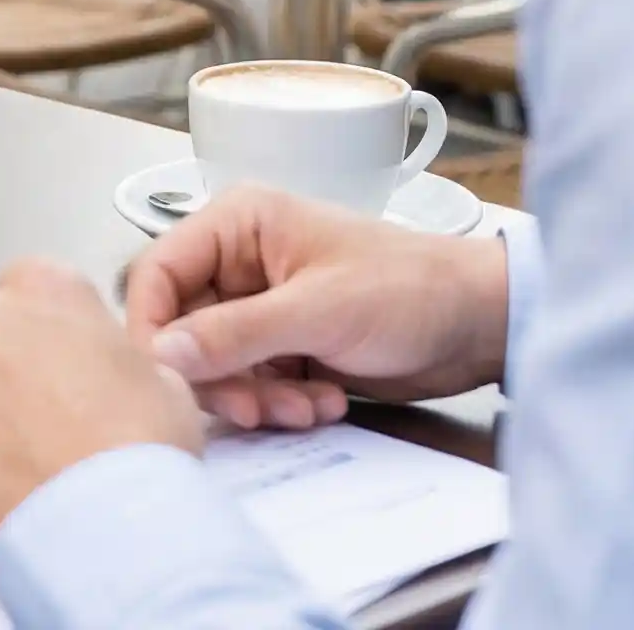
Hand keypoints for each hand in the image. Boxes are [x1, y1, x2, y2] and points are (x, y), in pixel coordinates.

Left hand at [0, 261, 203, 579]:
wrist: (105, 533)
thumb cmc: (142, 449)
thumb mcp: (160, 378)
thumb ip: (114, 357)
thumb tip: (103, 375)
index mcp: (42, 288)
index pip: (35, 291)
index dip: (53, 338)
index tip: (68, 376)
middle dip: (7, 376)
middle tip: (44, 430)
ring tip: (22, 476)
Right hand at [125, 187, 509, 431]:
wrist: (479, 325)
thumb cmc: (408, 289)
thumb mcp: (317, 311)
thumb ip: (235, 333)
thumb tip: (162, 354)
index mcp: (238, 224)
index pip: (159, 272)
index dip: (154, 327)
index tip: (167, 378)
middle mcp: (240, 261)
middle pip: (185, 327)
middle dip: (219, 376)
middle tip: (255, 408)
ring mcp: (262, 306)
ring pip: (218, 363)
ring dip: (255, 396)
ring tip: (306, 407)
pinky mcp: (285, 345)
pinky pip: (253, 383)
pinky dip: (280, 402)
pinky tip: (323, 401)